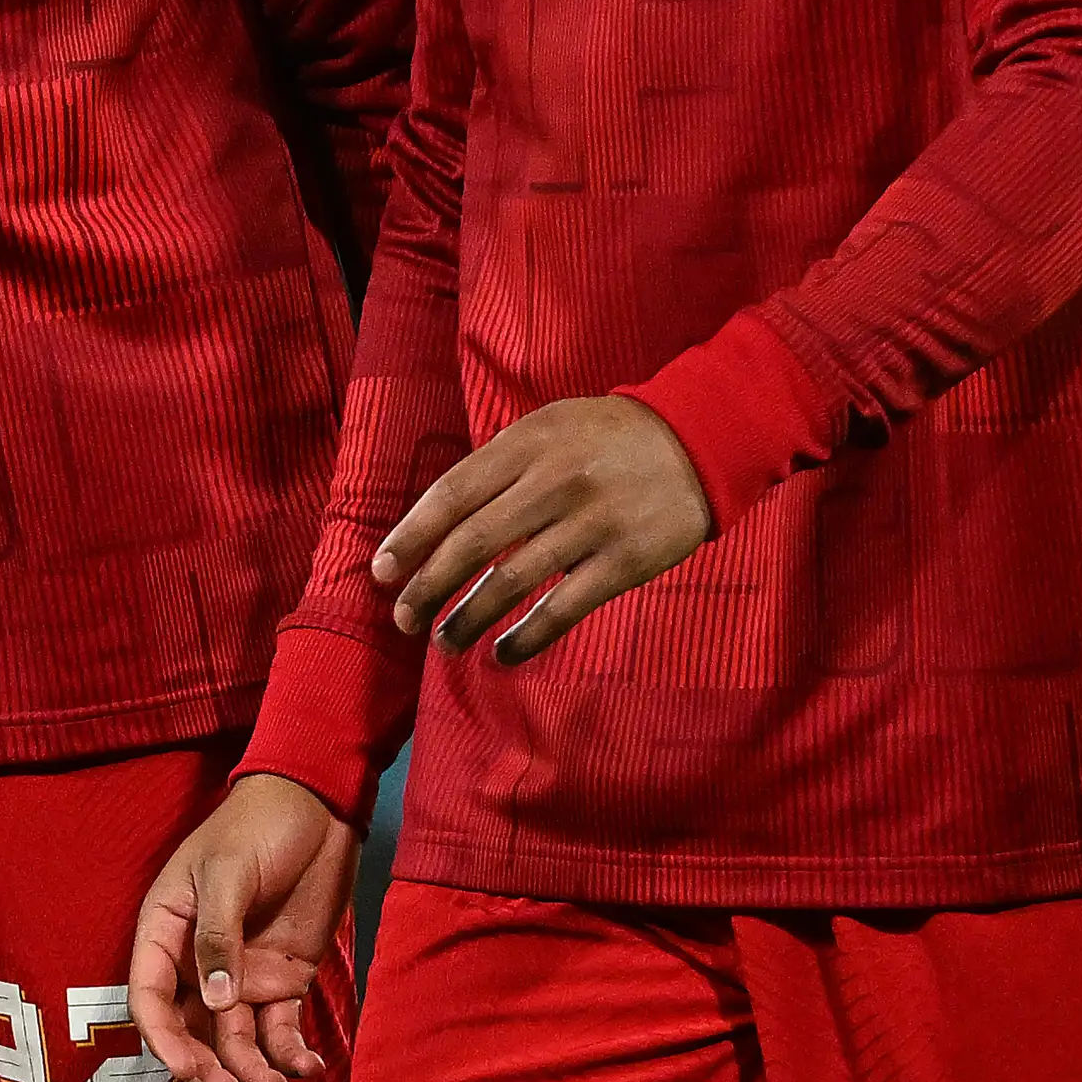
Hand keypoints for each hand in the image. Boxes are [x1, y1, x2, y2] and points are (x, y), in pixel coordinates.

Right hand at [128, 773, 356, 1081]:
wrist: (319, 807)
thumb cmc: (257, 826)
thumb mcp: (228, 871)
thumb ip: (218, 934)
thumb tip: (215, 1002)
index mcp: (166, 931)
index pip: (151, 997)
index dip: (164, 1039)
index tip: (188, 1071)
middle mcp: (198, 964)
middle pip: (191, 1031)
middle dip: (207, 1068)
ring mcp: (242, 976)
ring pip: (236, 1040)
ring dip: (252, 1070)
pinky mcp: (283, 981)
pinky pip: (281, 1030)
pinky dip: (292, 1054)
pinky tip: (309, 1068)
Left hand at [373, 395, 711, 662]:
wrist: (699, 441)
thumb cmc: (610, 438)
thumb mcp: (550, 427)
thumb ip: (500, 465)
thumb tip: (439, 519)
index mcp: (527, 443)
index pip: (452, 494)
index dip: (412, 536)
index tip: (381, 571)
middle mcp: (554, 481)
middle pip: (473, 541)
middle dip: (429, 585)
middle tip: (403, 617)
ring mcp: (590, 523)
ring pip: (511, 581)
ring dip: (468, 618)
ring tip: (444, 642)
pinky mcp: (624, 561)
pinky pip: (563, 608)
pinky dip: (526, 637)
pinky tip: (503, 654)